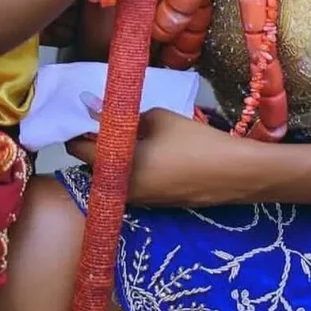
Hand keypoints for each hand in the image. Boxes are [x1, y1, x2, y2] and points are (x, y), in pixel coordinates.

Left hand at [67, 107, 262, 207]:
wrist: (233, 174)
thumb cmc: (192, 141)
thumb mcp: (156, 118)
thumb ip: (121, 114)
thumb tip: (93, 107)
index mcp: (118, 168)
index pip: (79, 150)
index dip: (76, 130)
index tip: (79, 113)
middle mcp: (121, 190)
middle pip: (93, 165)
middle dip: (93, 143)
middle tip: (101, 118)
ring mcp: (139, 201)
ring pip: (112, 175)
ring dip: (111, 155)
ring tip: (121, 130)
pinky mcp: (154, 203)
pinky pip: (129, 182)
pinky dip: (127, 166)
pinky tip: (141, 148)